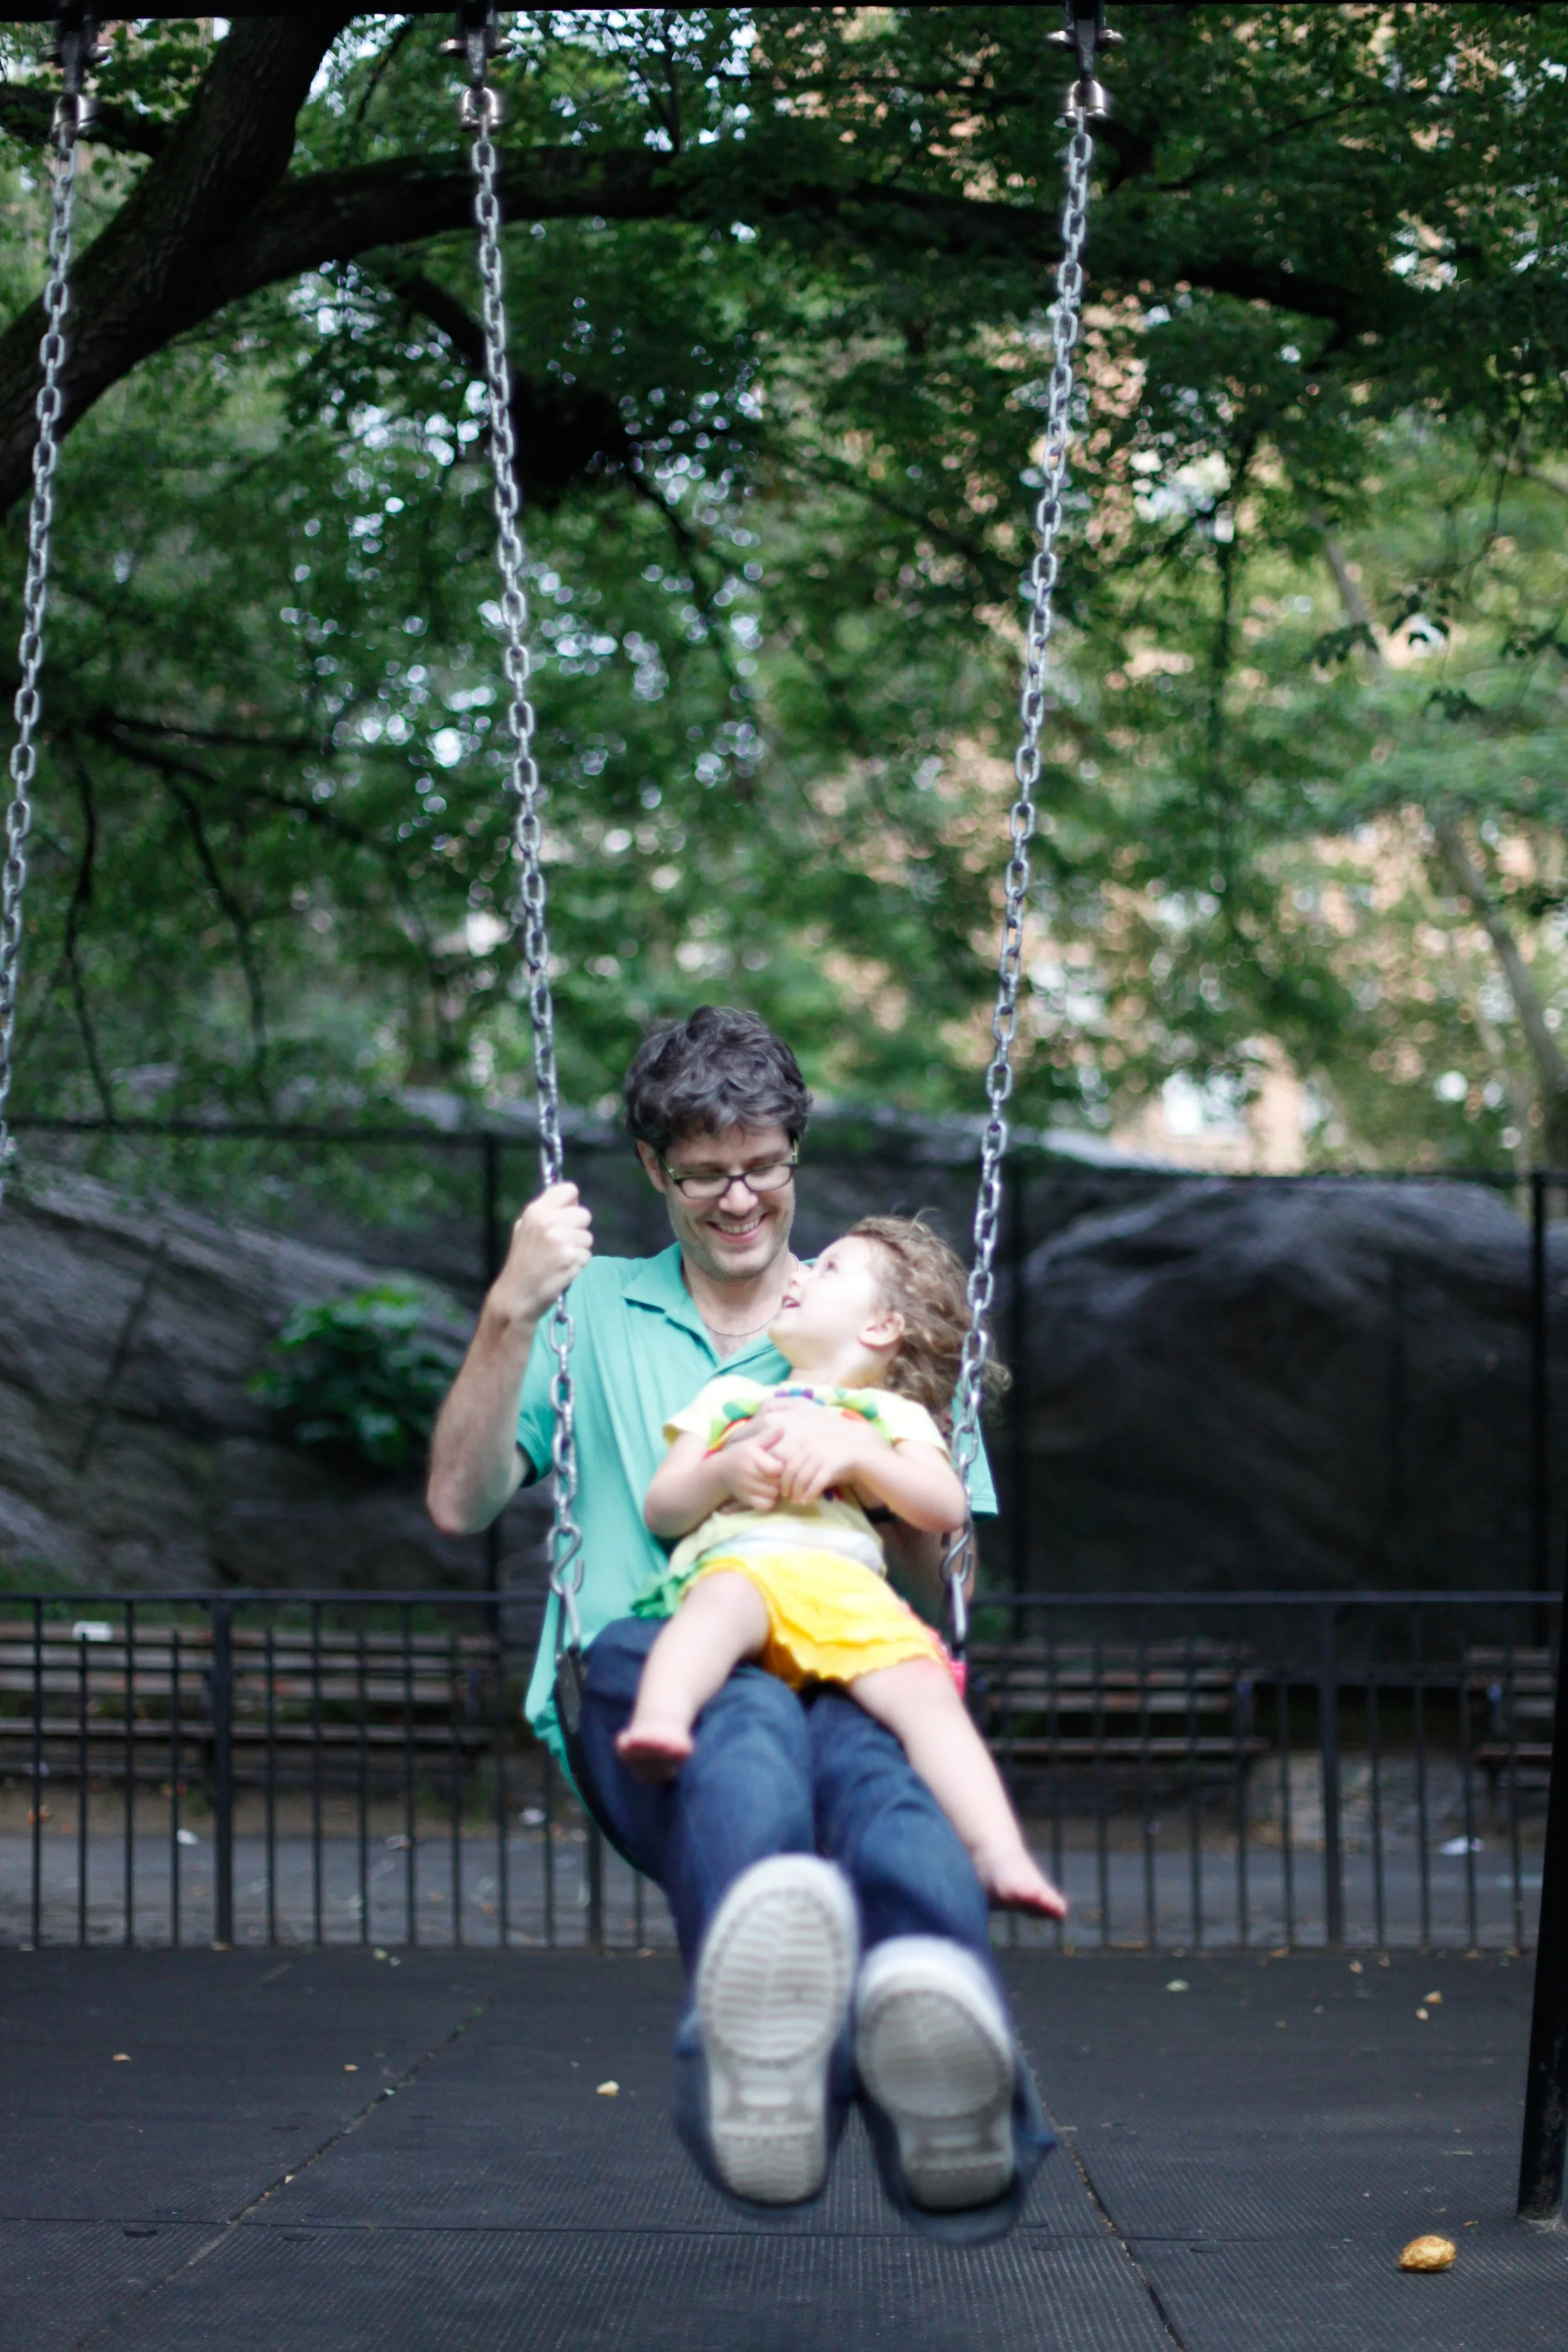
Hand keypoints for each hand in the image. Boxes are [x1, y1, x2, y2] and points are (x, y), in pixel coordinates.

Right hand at [490, 1183, 592, 1326]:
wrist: (516, 1296)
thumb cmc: (521, 1263)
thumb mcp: (524, 1229)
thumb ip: (546, 1213)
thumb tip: (572, 1202)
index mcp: (536, 1211)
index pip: (569, 1189)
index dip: (571, 1204)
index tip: (566, 1216)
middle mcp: (549, 1222)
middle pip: (584, 1214)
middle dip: (578, 1229)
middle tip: (562, 1244)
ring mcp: (561, 1240)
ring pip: (588, 1237)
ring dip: (579, 1249)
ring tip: (560, 1259)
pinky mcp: (571, 1258)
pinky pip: (587, 1255)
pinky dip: (579, 1264)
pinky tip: (563, 1270)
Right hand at [714, 1425, 783, 1510]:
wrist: (720, 1472)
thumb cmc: (740, 1455)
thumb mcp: (752, 1443)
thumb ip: (767, 1436)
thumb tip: (782, 1428)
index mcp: (753, 1459)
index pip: (776, 1469)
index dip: (781, 1467)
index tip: (780, 1463)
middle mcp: (749, 1474)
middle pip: (777, 1482)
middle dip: (782, 1479)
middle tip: (780, 1474)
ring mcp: (747, 1489)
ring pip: (773, 1494)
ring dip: (777, 1490)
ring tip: (774, 1482)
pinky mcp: (747, 1500)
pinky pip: (766, 1505)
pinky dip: (769, 1501)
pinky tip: (768, 1493)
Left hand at [759, 1410, 874, 1507]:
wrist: (858, 1454)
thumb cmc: (832, 1455)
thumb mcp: (814, 1450)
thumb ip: (799, 1458)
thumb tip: (781, 1475)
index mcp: (803, 1440)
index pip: (784, 1459)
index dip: (780, 1474)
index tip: (780, 1485)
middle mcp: (810, 1446)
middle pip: (790, 1469)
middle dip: (786, 1485)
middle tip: (785, 1496)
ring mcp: (821, 1455)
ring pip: (802, 1478)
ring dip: (797, 1492)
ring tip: (796, 1501)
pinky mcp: (831, 1466)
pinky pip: (816, 1483)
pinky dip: (810, 1494)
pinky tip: (807, 1501)